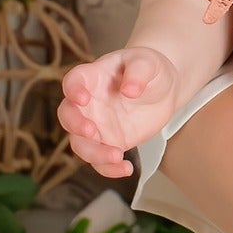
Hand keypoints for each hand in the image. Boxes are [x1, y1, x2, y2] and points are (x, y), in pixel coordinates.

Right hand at [57, 46, 180, 178]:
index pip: (73, 81)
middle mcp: (89, 103)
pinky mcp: (109, 142)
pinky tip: (126, 169)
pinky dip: (109, 168)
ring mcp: (96, 124)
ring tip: (117, 155)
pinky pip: (100, 161)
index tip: (82, 98)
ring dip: (94, 153)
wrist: (165, 89)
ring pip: (81, 143)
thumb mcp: (148, 63)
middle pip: (68, 115)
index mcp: (94, 77)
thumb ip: (138, 72)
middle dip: (75, 125)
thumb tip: (129, 90)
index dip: (73, 90)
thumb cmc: (150, 69)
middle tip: (91, 131)